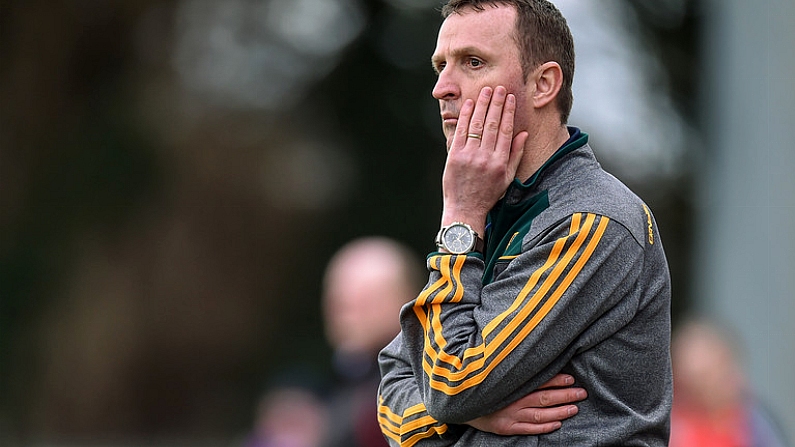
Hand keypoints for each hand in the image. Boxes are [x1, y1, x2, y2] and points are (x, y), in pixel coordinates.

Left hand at [441, 86, 528, 233]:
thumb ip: (516, 155)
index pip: (506, 130)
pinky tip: (470, 104)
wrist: (465, 209)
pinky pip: (461, 131)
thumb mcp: (507, 178)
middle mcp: (486, 157)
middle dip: (497, 103)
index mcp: (500, 162)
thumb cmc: (487, 195)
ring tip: (486, 91)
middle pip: (493, 124)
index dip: (509, 112)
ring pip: (477, 124)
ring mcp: (469, 156)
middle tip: (499, 88)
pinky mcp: (455, 156)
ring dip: (482, 105)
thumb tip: (523, 133)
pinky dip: (466, 116)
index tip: (510, 98)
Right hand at [466, 374, 586, 435]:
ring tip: (575, 408)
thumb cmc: (478, 383)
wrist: (458, 401)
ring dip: (560, 411)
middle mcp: (511, 400)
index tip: (570, 378)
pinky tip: (557, 424)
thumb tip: (529, 354)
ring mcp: (509, 415)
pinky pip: (529, 429)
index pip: (537, 381)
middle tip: (581, 393)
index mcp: (510, 384)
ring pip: (540, 414)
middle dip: (565, 395)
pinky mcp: (506, 427)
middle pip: (543, 398)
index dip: (555, 380)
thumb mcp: (492, 371)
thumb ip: (509, 365)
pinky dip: (544, 427)